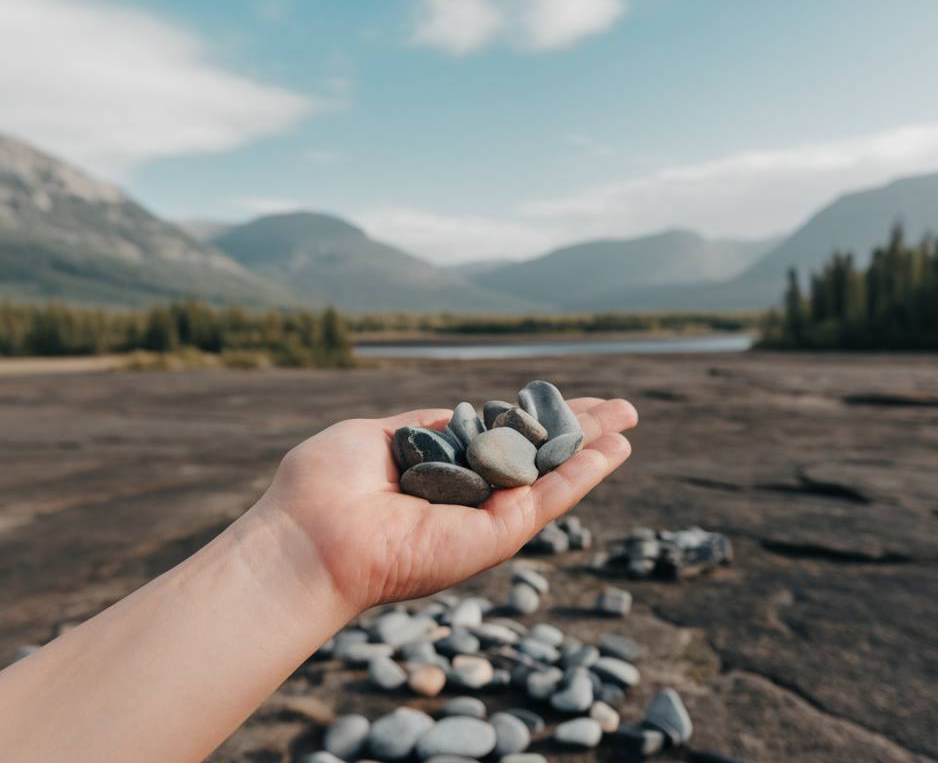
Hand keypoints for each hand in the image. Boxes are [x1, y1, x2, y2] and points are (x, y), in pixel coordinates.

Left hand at [256, 397, 637, 613]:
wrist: (308, 535)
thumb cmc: (326, 484)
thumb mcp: (380, 434)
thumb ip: (427, 424)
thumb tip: (461, 411)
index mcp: (440, 471)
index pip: (500, 438)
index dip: (533, 417)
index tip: (560, 398)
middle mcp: (467, 498)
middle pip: (536, 457)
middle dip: (578, 431)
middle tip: (622, 408)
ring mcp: (482, 520)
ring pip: (551, 478)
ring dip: (593, 449)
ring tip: (629, 422)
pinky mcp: (491, 539)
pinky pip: (545, 500)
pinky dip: (582, 474)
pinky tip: (613, 450)